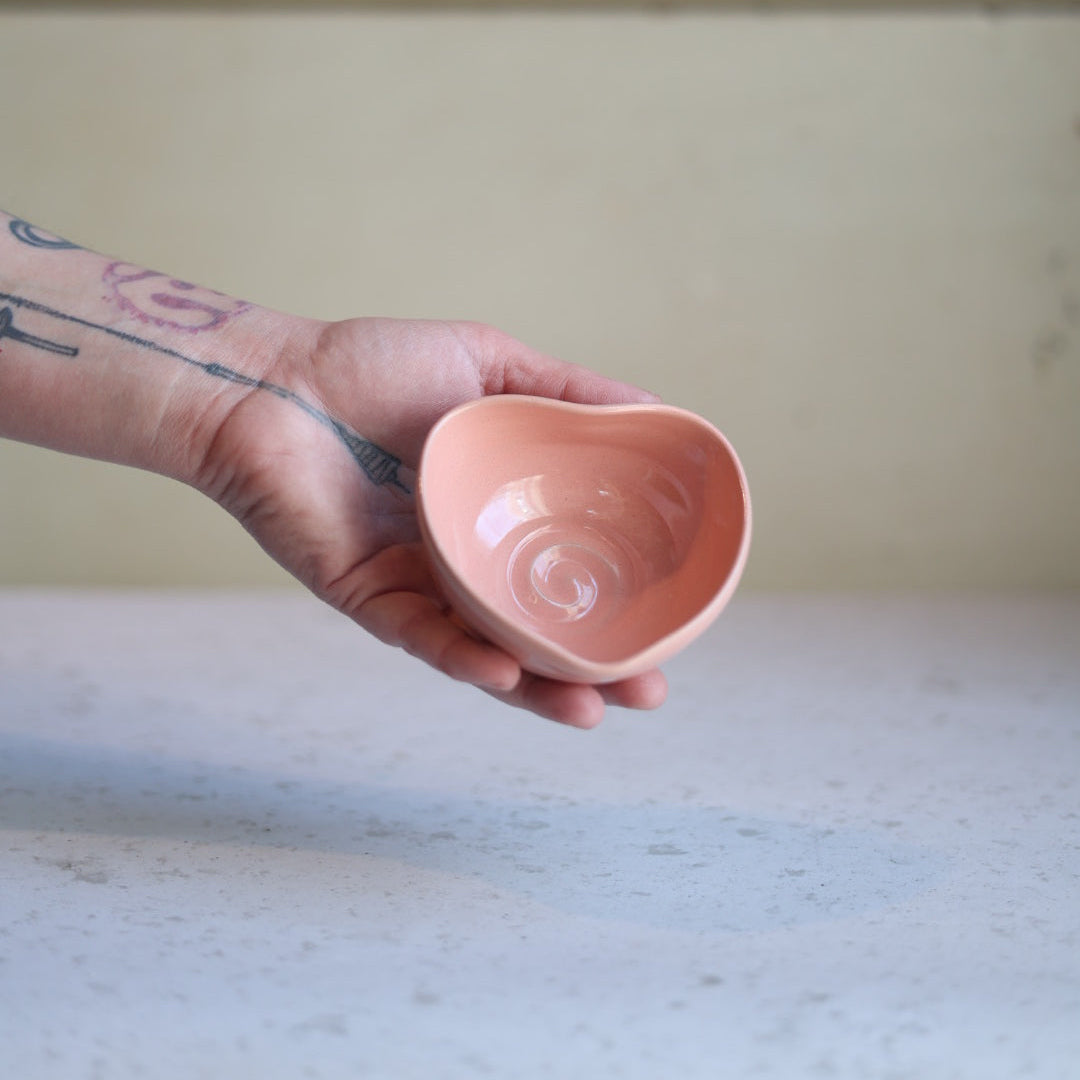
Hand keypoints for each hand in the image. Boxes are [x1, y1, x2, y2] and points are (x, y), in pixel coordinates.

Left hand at [198, 315, 667, 726]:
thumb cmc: (374, 367)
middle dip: (590, 670)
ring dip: (536, 688)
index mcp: (497, 516)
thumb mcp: (492, 365)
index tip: (671, 628)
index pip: (565, 573)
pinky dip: (460, 658)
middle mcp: (464, 562)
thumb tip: (656, 411)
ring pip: (484, 652)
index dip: (616, 604)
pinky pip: (421, 635)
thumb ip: (567, 392)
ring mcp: (418, 585)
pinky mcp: (368, 597)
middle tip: (647, 692)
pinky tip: (504, 673)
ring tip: (591, 709)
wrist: (273, 380)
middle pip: (535, 631)